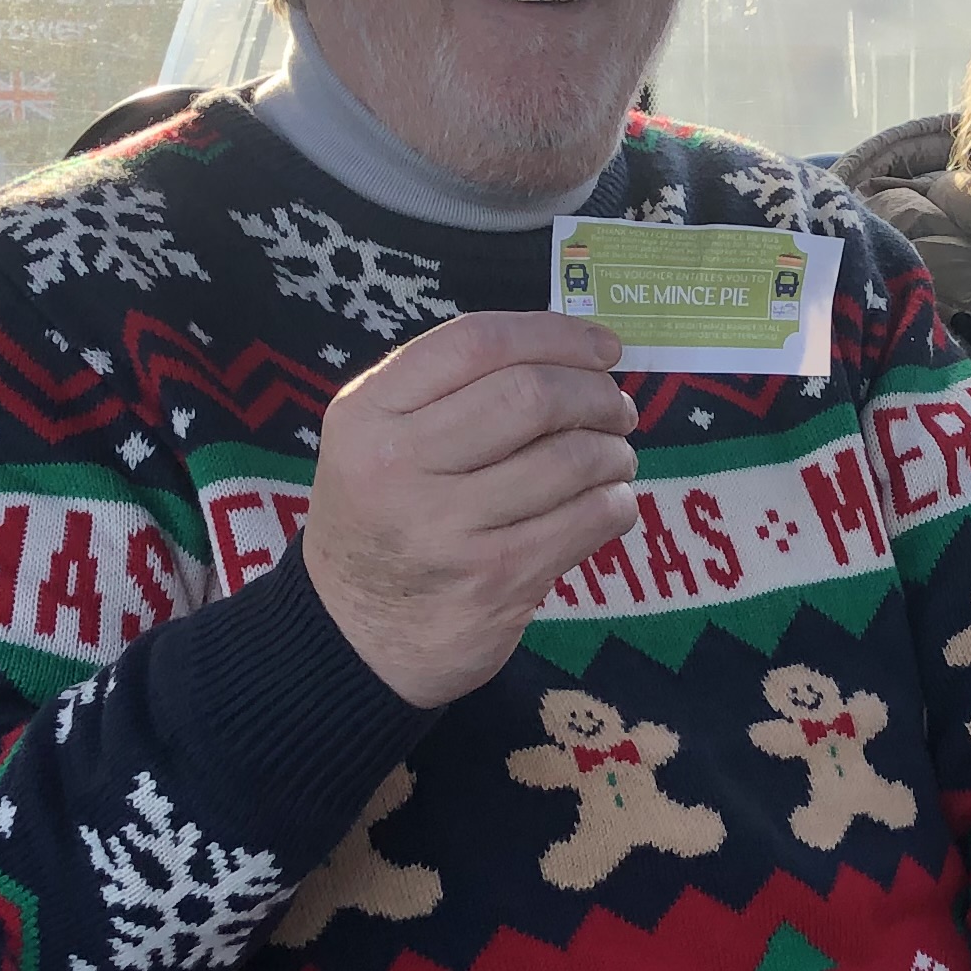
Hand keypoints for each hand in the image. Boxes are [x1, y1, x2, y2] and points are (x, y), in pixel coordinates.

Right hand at [302, 313, 637, 706]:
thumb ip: (449, 389)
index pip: (475, 343)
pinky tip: (607, 502)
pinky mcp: (496, 580)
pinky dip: (616, 502)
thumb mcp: (378, 440)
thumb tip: (571, 352)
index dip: (554, 334)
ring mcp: (448, 527)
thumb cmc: (383, 519)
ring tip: (613, 457)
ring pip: (571, 458)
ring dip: (613, 451)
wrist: (354, 636)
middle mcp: (399, 464)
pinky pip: (588, 519)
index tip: (601, 347)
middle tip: (616, 409)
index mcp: (368, 414)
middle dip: (595, 394)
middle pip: (530, 395)